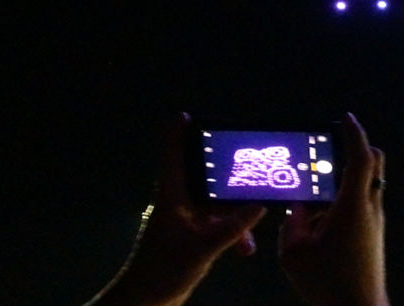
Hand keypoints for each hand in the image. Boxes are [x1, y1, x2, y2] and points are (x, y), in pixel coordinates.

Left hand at [87, 113, 266, 305]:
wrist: (145, 301)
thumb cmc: (162, 271)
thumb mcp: (202, 249)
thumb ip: (232, 228)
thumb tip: (259, 206)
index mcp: (172, 199)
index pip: (172, 158)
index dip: (176, 135)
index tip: (185, 116)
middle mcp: (178, 205)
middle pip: (202, 178)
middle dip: (226, 175)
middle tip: (248, 164)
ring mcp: (186, 222)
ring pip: (215, 205)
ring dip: (235, 215)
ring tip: (253, 227)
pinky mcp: (192, 238)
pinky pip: (218, 225)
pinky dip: (233, 233)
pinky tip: (245, 249)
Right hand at [279, 112, 387, 305]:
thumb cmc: (328, 283)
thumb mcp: (294, 252)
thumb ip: (293, 222)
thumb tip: (298, 209)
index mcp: (353, 205)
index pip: (361, 157)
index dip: (354, 133)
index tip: (345, 118)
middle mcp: (370, 209)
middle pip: (374, 164)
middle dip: (357, 148)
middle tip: (332, 146)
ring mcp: (375, 222)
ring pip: (368, 185)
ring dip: (348, 177)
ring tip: (316, 188)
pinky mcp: (374, 236)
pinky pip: (363, 204)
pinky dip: (346, 198)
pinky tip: (321, 216)